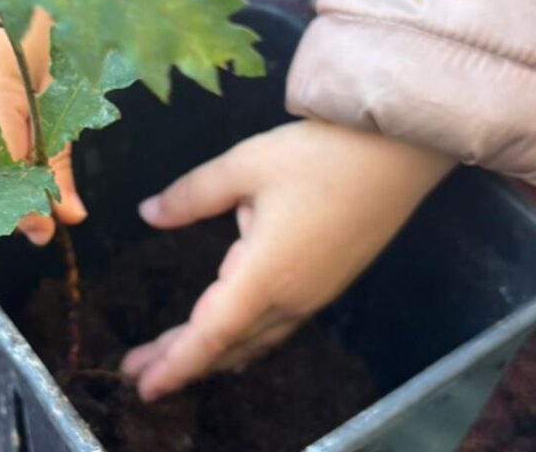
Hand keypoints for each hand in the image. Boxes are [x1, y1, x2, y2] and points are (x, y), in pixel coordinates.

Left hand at [120, 119, 454, 400]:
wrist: (400, 151)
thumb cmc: (322, 154)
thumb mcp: (245, 164)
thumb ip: (192, 195)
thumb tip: (148, 214)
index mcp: (264, 274)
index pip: (210, 334)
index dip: (175, 363)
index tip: (143, 384)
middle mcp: (290, 297)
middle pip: (226, 344)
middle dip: (179, 362)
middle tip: (135, 374)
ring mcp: (313, 294)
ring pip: (252, 340)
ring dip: (208, 354)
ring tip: (168, 361)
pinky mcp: (326, 283)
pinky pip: (275, 328)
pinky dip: (241, 343)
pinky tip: (230, 343)